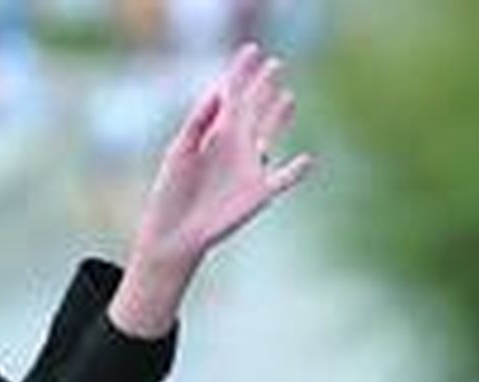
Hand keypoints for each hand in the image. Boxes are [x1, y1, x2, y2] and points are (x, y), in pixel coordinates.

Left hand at [140, 43, 312, 266]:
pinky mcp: (259, 194)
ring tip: (288, 98)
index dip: (241, 74)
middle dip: (263, 87)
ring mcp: (248, 168)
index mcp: (213, 136)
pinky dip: (296, 170)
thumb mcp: (180, 153)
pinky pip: (284, 178)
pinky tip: (308, 160)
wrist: (173, 234)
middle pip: (253, 111)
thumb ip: (198, 122)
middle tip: (275, 63)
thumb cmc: (170, 195)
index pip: (232, 98)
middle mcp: (233, 148)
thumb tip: (218, 91)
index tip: (251, 50)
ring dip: (279, 118)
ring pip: (270, 136)